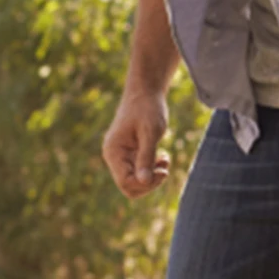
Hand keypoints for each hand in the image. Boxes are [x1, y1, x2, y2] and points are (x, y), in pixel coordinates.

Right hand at [102, 84, 171, 198]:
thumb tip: (143, 181)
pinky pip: (140, 172)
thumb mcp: (150, 132)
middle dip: (149, 183)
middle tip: (164, 169)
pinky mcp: (130, 154)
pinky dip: (153, 169)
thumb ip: (146, 157)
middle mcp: (114, 156)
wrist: (145, 92)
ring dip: (153, 176)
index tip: (163, 171)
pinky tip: (163, 157)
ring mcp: (122, 156)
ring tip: (165, 160)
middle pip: (129, 186)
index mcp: (114, 151)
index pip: (125, 182)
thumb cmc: (148, 109)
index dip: (145, 183)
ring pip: (136, 182)